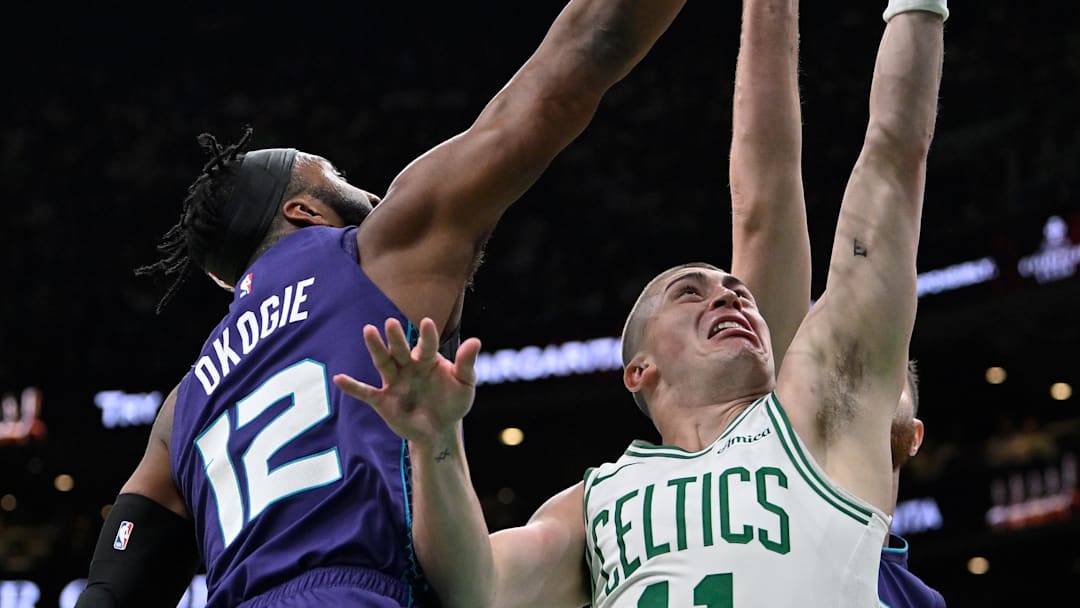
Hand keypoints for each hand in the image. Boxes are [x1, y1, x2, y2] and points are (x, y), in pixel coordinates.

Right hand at [333, 317, 481, 445]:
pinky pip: (366, 393)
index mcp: (427, 359)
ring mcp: (394, 382)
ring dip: (376, 348)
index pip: (427, 345)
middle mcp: (408, 366)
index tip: (426, 323)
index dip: (427, 336)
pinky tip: (339, 379)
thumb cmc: (453, 402)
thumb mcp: (465, 384)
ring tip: (368, 331)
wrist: (440, 431)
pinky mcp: (383, 401)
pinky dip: (352, 387)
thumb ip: (467, 363)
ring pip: (383, 363)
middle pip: (400, 350)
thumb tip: (476, 341)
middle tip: (390, 323)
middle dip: (396, 338)